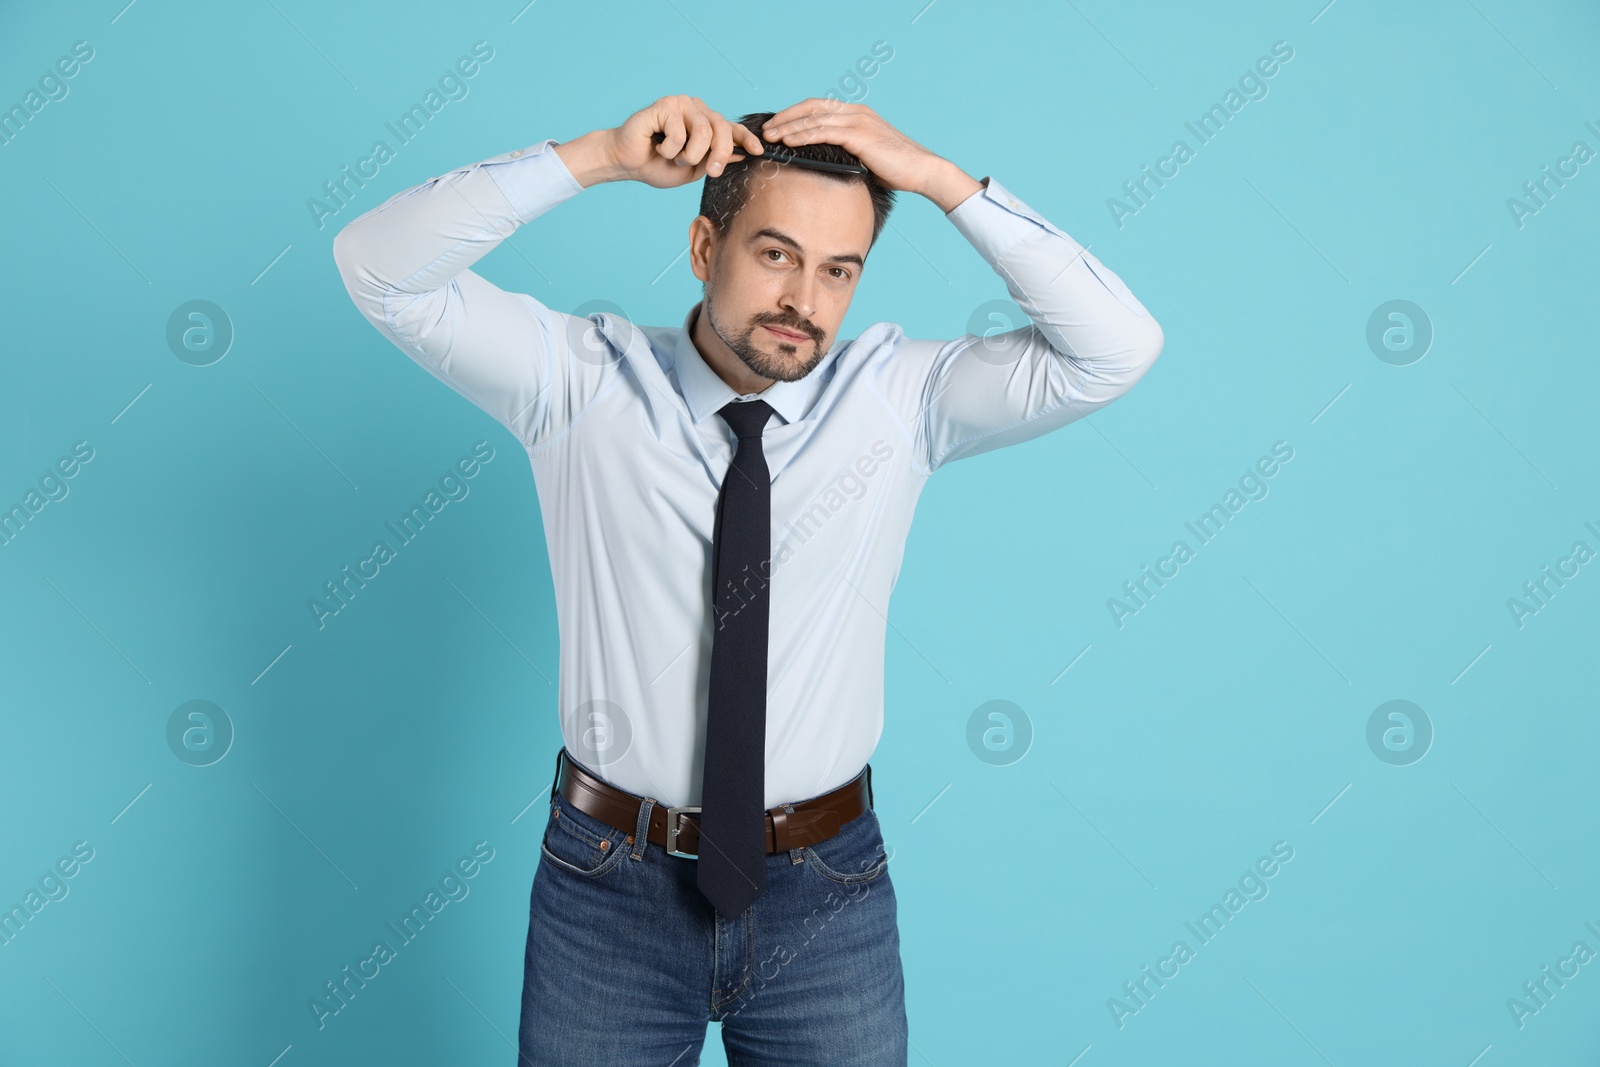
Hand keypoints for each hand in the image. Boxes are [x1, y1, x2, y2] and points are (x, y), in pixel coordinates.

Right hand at [604, 95, 766, 187]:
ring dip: (689, 155)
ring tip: (674, 158)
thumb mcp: (693, 169)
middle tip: (712, 172)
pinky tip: (657, 146)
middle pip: (722, 128)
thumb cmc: (657, 165)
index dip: (746, 138)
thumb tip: (739, 154)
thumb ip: (714, 160)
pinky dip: (670, 149)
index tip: (758, 151)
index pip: (731, 128)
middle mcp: (696, 109)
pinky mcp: (665, 105)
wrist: (627, 163)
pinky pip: (679, 133)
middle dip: (720, 153)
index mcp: (705, 123)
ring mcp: (681, 104)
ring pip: (703, 132)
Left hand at [759, 100, 980, 210]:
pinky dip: (803, 136)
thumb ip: (847, 153)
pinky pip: (823, 132)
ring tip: (770, 136)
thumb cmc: (897, 169)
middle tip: (766, 128)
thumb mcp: (867, 157)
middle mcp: (856, 112)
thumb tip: (826, 165)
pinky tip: (788, 142)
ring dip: (789, 127)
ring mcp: (857, 121)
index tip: (778, 125)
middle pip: (811, 108)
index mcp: (857, 114)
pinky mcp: (859, 134)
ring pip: (814, 119)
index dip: (795, 114)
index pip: (818, 107)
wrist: (922, 170)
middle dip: (786, 118)